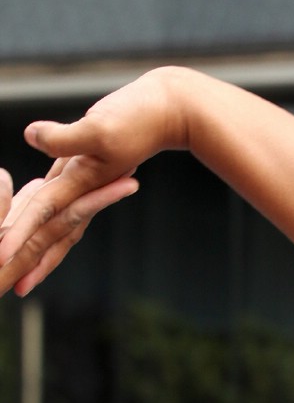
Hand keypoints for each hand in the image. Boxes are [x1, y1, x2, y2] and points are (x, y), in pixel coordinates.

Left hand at [0, 67, 190, 297]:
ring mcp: (85, 187)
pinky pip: (64, 209)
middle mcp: (82, 192)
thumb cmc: (138, 119)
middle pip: (50, 235)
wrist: (168, 112)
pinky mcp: (87, 176)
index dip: (20, 235)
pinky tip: (37, 228)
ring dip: (40, 256)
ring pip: (57, 229)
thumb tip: (31, 137)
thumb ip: (62, 137)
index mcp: (80, 183)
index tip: (2, 258)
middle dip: (30, 263)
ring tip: (24, 280)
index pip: (42, 213)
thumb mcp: (98, 128)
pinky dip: (50, 226)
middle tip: (12, 290)